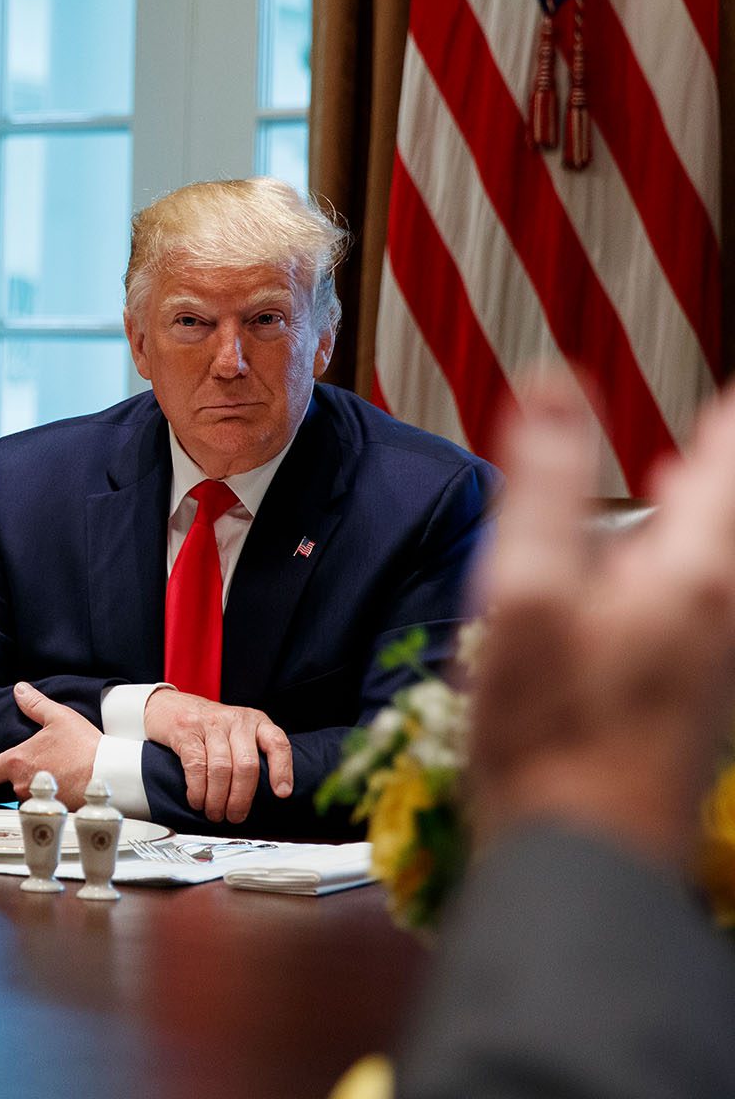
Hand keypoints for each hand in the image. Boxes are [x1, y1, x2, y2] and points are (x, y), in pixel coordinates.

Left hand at [0, 682, 100, 806]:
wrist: (110, 773)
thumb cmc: (84, 747)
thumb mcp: (58, 717)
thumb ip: (35, 704)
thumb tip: (19, 689)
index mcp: (18, 761)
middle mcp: (22, 784)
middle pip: (12, 784)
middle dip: (23, 776)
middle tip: (44, 767)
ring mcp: (38, 799)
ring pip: (29, 795)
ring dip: (38, 786)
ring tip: (60, 774)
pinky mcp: (54, 810)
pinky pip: (46, 804)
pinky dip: (53, 796)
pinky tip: (67, 787)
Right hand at [143, 689, 292, 822]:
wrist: (168, 705)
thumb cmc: (208, 727)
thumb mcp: (237, 732)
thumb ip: (252, 753)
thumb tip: (265, 797)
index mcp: (255, 722)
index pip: (277, 744)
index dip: (282, 770)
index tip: (281, 794)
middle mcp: (236, 721)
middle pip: (246, 764)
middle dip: (241, 798)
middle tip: (235, 816)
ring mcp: (210, 724)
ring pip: (221, 768)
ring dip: (217, 798)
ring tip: (214, 813)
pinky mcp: (186, 731)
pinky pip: (196, 765)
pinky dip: (197, 789)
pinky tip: (197, 801)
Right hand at [469, 374, 734, 866]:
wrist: (580, 853)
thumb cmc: (551, 735)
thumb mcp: (525, 591)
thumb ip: (543, 484)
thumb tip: (552, 386)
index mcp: (693, 572)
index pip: (729, 454)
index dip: (720, 411)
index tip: (714, 388)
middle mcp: (721, 612)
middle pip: (728, 511)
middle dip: (714, 457)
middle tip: (707, 420)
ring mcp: (715, 660)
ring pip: (713, 561)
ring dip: (695, 515)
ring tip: (680, 476)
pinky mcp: (693, 699)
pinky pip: (699, 607)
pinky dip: (677, 569)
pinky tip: (638, 578)